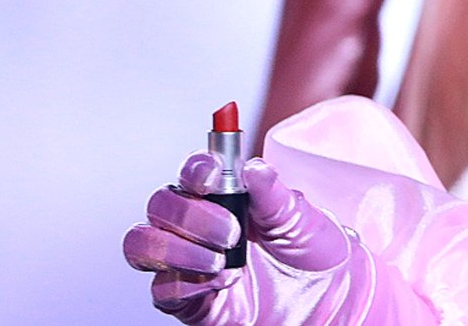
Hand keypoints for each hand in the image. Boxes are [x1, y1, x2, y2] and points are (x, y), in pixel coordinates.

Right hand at [122, 151, 429, 323]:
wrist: (324, 300)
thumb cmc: (312, 252)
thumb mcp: (302, 218)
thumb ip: (273, 194)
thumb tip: (252, 167)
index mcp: (226, 195)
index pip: (192, 172)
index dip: (194, 169)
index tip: (210, 175)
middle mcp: (198, 224)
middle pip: (160, 205)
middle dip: (190, 215)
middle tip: (232, 232)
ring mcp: (187, 260)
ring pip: (143, 244)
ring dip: (178, 249)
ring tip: (221, 260)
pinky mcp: (186, 299)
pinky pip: (162, 289)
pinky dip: (187, 283)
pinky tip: (221, 282)